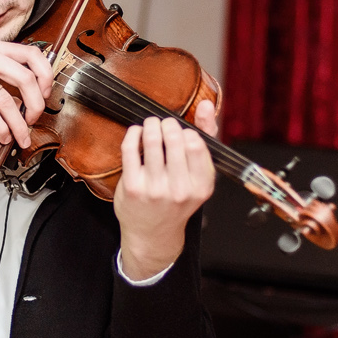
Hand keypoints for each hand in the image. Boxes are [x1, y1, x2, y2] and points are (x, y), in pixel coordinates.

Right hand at [0, 41, 53, 146]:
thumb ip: (1, 78)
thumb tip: (26, 100)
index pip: (32, 54)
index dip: (46, 75)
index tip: (45, 94)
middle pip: (26, 78)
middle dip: (36, 105)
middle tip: (34, 118)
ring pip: (8, 100)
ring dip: (19, 124)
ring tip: (20, 136)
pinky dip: (1, 128)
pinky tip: (3, 135)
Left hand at [115, 101, 218, 280]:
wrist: (152, 233)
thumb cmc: (176, 199)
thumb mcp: (199, 174)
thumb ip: (206, 137)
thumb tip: (207, 104)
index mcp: (201, 185)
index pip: (196, 143)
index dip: (186, 130)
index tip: (180, 130)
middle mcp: (180, 189)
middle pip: (175, 137)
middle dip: (167, 123)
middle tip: (163, 124)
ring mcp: (155, 189)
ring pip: (152, 140)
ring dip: (150, 125)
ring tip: (150, 126)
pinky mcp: (132, 187)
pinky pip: (130, 148)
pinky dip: (133, 134)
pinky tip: (136, 134)